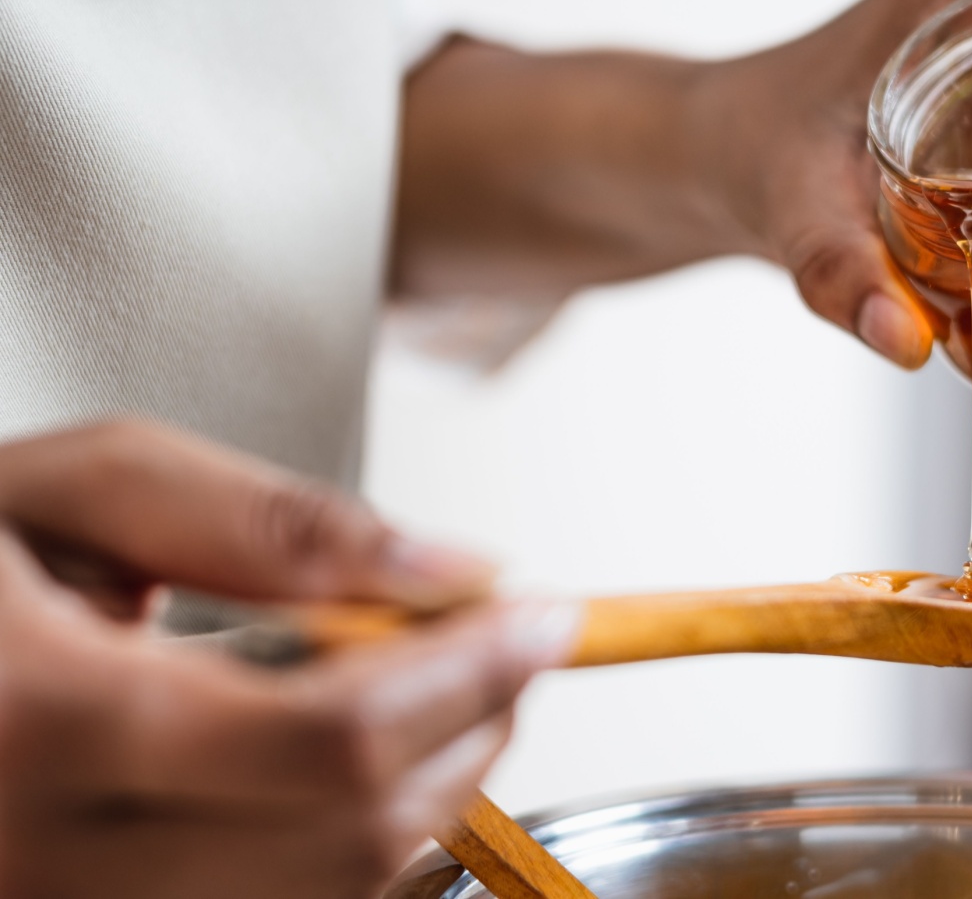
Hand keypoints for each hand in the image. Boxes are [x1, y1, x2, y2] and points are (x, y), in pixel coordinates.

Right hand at [0, 421, 575, 898]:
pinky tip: (351, 760)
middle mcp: (45, 861)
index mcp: (37, 723)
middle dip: (472, 731)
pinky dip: (354, 838)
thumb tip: (450, 567)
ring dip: (429, 789)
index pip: (329, 737)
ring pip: (330, 891)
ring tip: (435, 689)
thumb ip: (269, 522)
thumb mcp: (81, 488)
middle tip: (506, 646)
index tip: (547, 616)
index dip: (471, 675)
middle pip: (351, 834)